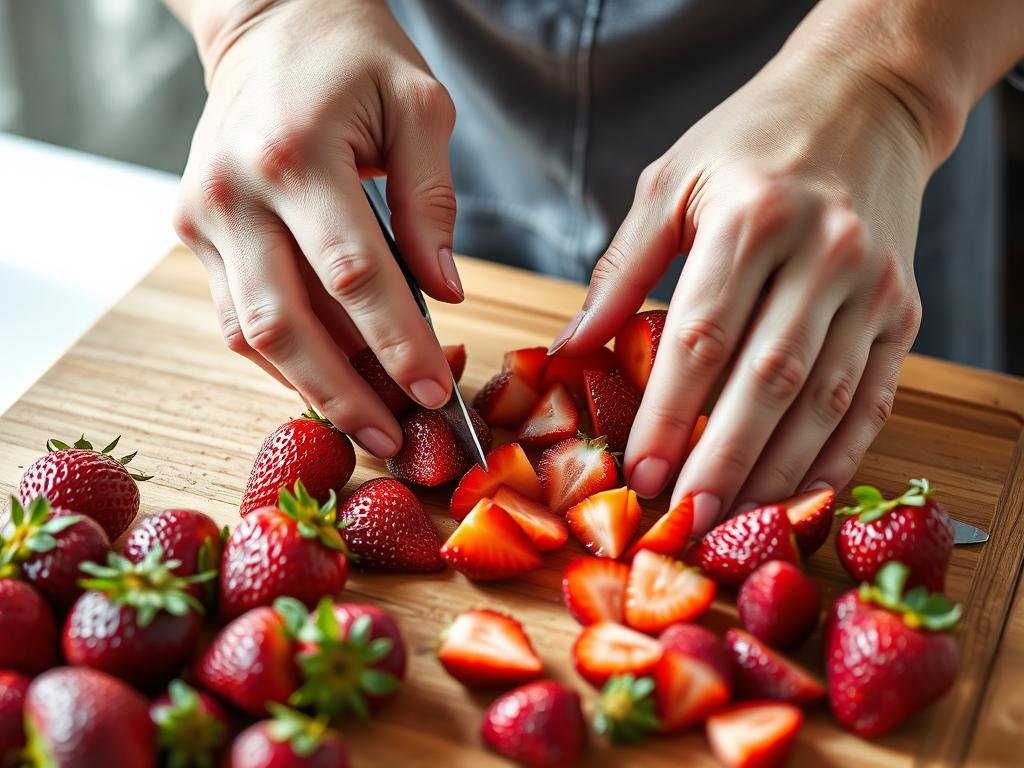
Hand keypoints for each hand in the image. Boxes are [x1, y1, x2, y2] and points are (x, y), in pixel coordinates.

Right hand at [173, 0, 460, 456]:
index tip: (436, 393)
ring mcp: (203, 215)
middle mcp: (234, 191)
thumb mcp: (419, 105)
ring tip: (369, 425)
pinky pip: (236, 317)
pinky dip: (284, 359)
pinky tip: (329, 382)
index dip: (397, 344)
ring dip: (312, 388)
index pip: (352, 275)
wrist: (270, 23)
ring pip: (252, 333)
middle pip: (288, 325)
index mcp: (294, 152)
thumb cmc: (353, 58)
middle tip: (396, 441)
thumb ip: (434, 200)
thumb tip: (443, 294)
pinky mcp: (194, 231)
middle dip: (347, 394)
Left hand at [554, 48, 932, 532]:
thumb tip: (570, 347)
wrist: (865, 100)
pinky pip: (874, 397)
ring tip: (733, 523)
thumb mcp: (671, 183)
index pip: (700, 339)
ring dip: (777, 472)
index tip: (640, 473)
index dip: (668, 415)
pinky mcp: (903, 311)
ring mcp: (872, 287)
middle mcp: (823, 254)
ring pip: (824, 401)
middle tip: (685, 519)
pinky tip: (803, 494)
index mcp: (752, 219)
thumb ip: (622, 270)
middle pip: (766, 381)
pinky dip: (840, 454)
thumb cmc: (751, 142)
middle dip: (722, 461)